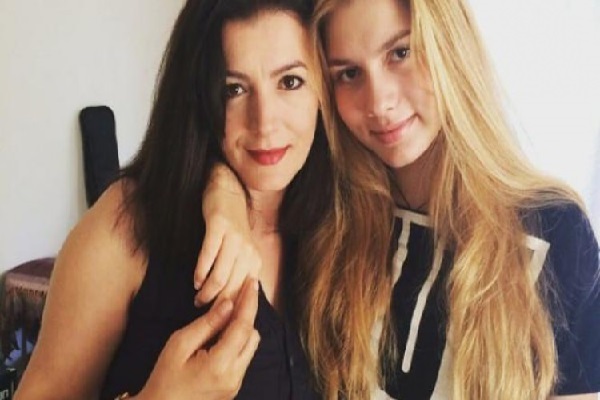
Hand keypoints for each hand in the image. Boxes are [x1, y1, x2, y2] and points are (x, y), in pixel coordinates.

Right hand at [137, 278, 259, 399]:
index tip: (252, 283)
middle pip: (253, 336)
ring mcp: (235, 384)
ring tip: (229, 314)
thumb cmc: (164, 378)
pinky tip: (224, 333)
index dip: (249, 302)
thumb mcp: (179, 344)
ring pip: (251, 347)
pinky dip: (238, 342)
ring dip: (243, 329)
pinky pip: (243, 358)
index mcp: (220, 365)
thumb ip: (207, 324)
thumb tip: (229, 305)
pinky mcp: (233, 387)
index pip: (243, 327)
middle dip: (247, 314)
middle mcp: (234, 376)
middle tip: (240, 293)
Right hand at [195, 164, 260, 305]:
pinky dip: (200, 271)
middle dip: (217, 305)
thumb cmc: (230, 228)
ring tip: (197, 299)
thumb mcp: (240, 252)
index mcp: (254, 260)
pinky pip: (209, 255)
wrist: (227, 192)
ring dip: (207, 291)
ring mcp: (234, 239)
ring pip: (220, 276)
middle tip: (203, 313)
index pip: (244, 294)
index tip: (220, 322)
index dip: (232, 309)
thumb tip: (231, 305)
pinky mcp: (219, 227)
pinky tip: (194, 280)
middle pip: (232, 289)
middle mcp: (248, 251)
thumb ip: (237, 274)